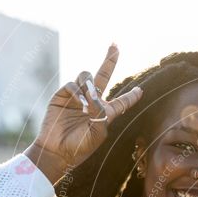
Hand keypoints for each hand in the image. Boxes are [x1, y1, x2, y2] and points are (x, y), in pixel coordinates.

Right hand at [26, 45, 142, 180]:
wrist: (57, 151)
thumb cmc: (80, 147)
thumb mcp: (98, 132)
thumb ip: (100, 112)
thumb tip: (94, 94)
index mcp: (105, 113)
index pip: (122, 101)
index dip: (131, 96)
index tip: (140, 90)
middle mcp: (92, 101)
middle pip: (103, 76)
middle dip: (109, 60)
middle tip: (115, 45)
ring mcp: (77, 96)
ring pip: (87, 76)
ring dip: (90, 84)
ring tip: (89, 99)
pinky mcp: (62, 95)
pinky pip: (72, 84)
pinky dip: (78, 91)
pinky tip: (80, 103)